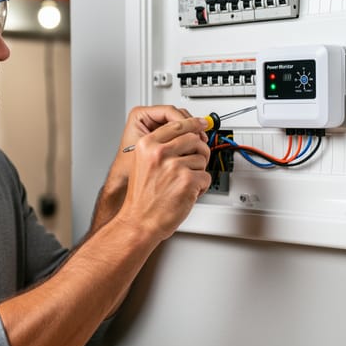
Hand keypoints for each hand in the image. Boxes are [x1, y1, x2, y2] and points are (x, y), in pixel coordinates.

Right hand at [113, 106, 211, 240]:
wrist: (139, 222)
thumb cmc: (142, 198)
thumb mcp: (142, 163)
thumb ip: (162, 147)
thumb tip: (187, 137)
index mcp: (148, 145)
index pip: (177, 125)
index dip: (193, 124)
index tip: (202, 124)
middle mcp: (160, 152)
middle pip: (194, 138)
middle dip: (199, 150)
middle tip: (195, 163)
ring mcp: (174, 166)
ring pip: (202, 158)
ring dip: (198, 172)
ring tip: (184, 184)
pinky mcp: (187, 181)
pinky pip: (206, 177)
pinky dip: (201, 187)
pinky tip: (187, 193)